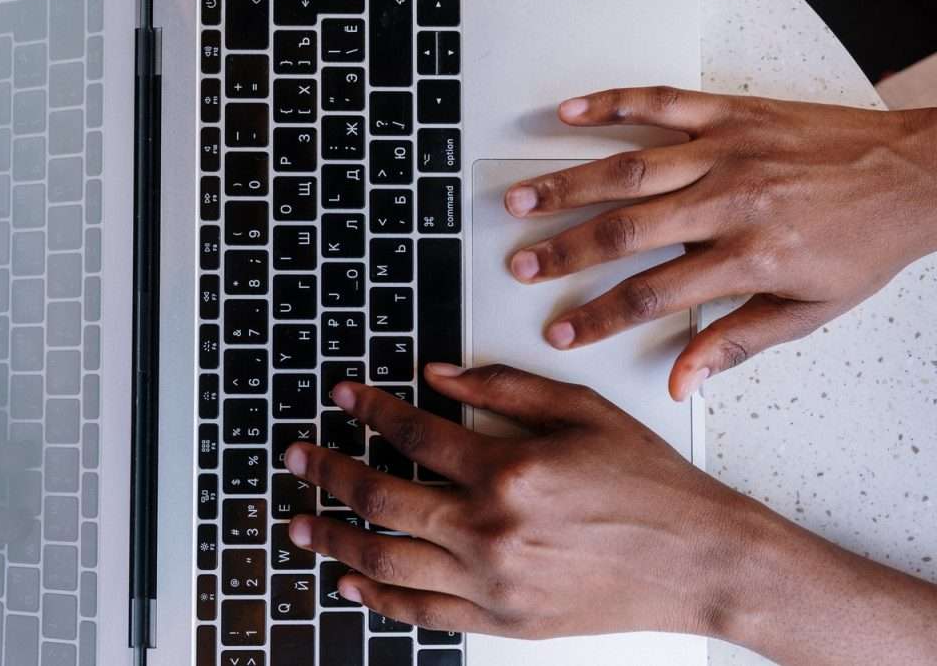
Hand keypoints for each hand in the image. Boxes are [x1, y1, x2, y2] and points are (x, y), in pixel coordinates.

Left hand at [285, 366, 936, 664]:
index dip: (369, 410)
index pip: (414, 433)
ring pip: (387, 560)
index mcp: (510, 469)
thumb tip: (438, 375)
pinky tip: (352, 581)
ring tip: (301, 523)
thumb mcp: (582, 411)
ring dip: (334, 538)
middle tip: (298, 458)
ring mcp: (493, 582)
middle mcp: (492, 529)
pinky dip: (378, 596)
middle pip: (382, 497)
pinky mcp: (502, 620)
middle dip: (328, 472)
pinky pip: (421, 613)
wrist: (697, 559)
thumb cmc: (649, 484)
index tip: (343, 398)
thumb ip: (503, 388)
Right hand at [503, 88, 936, 399]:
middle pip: (624, 230)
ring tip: (520, 199)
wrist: (920, 173)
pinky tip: (571, 114)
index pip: (652, 295)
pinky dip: (611, 105)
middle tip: (518, 264)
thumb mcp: (809, 311)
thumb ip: (737, 342)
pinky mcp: (731, 114)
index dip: (597, 317)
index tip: (560, 330)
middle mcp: (729, 200)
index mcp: (748, 255)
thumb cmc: (866, 240)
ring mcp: (726, 151)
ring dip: (566, 184)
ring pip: (628, 169)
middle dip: (562, 251)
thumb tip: (684, 380)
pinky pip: (660, 103)